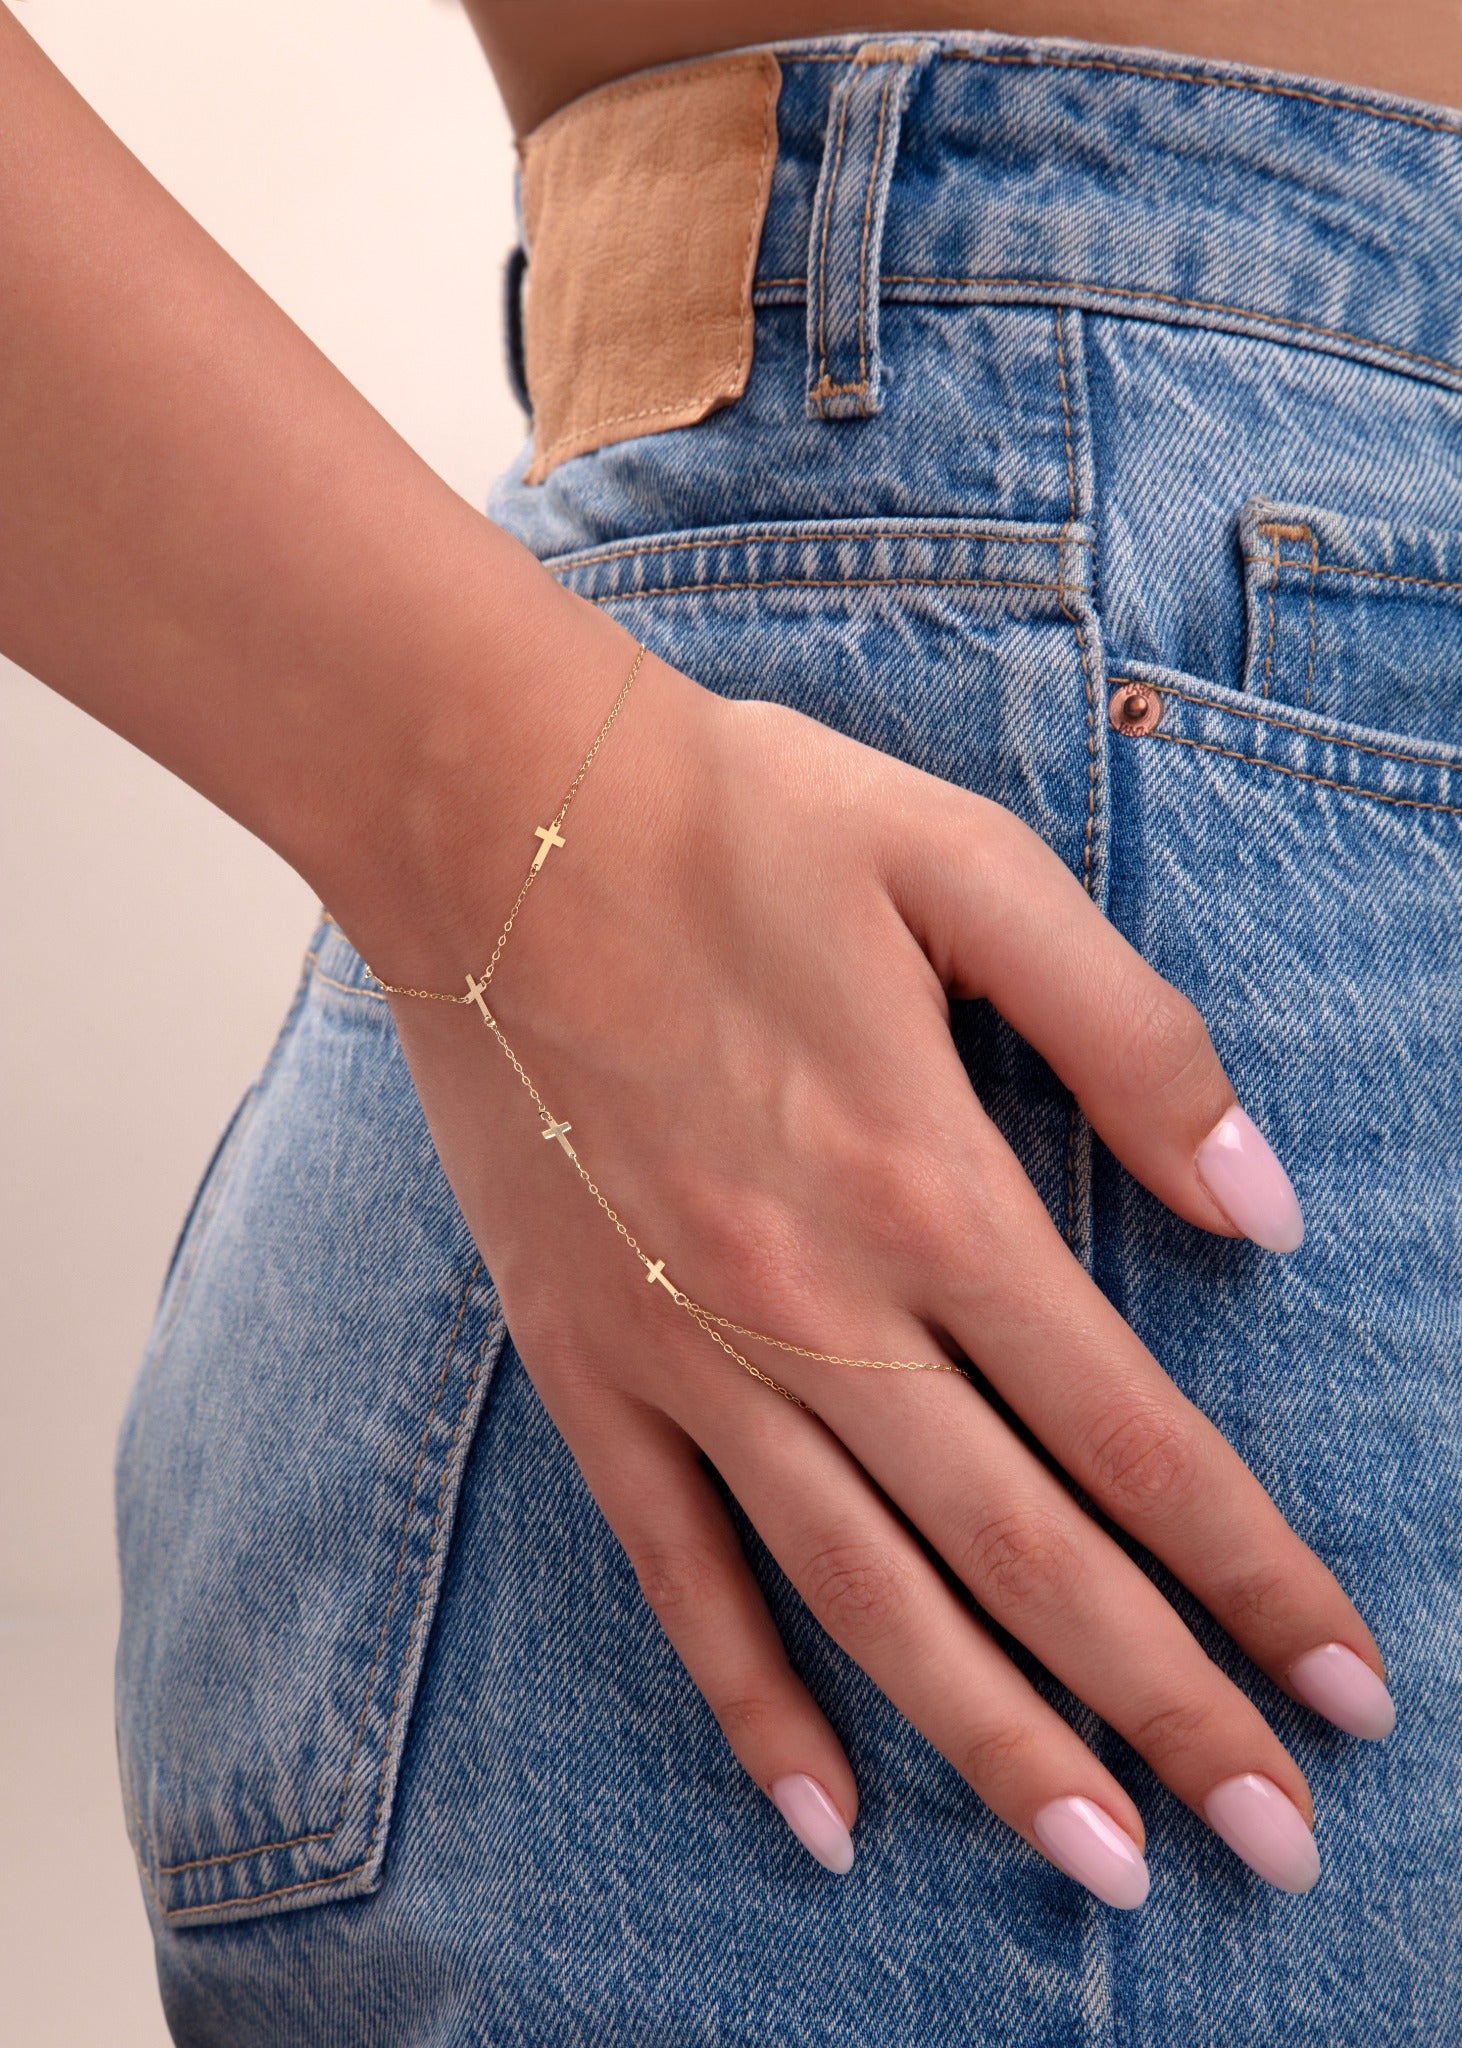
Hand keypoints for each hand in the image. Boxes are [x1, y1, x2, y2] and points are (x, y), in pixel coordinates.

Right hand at [369, 633, 1391, 1908]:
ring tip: (1105, 1865)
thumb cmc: (742, 823)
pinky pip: (675, 1567)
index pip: (1136, 1437)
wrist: (493, 813)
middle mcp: (820, 1311)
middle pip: (1028, 1558)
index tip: (1349, 1686)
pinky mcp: (586, 1363)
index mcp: (934, 1189)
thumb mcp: (970, 873)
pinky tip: (822, 1813)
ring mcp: (690, 1356)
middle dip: (1170, 1710)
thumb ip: (1133, 1040)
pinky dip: (751, 1699)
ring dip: (997, 1745)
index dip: (1256, 1573)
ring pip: (870, 1599)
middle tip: (1279, 1844)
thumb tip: (1268, 1208)